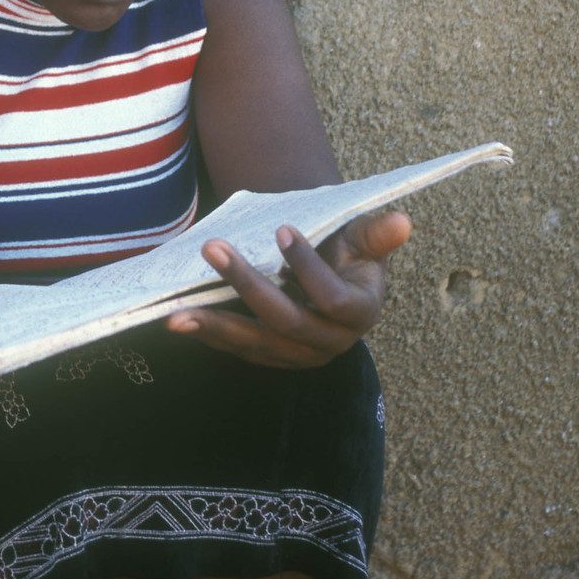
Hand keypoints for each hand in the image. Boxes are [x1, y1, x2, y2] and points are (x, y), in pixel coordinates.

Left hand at [167, 211, 411, 368]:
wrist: (332, 275)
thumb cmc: (349, 252)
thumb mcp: (365, 239)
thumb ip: (377, 234)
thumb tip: (403, 221)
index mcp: (360, 313)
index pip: (332, 298)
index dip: (307, 266)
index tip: (280, 227)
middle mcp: (329, 342)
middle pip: (286, 321)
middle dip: (247, 284)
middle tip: (213, 248)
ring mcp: (297, 354)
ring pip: (256, 343)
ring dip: (214, 326)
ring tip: (175, 314)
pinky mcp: (271, 356)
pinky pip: (238, 350)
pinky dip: (209, 336)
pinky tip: (179, 321)